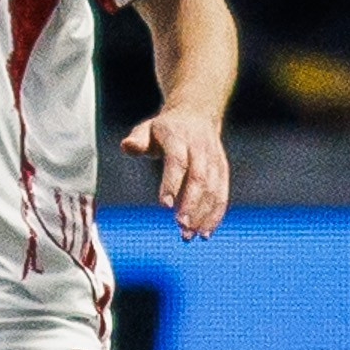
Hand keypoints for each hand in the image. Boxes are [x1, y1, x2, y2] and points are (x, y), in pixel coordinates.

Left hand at [121, 103, 228, 239]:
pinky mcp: (222, 169)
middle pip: (199, 177)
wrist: (196, 114)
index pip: (177, 161)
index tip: (165, 205)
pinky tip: (205, 232)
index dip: (172, 182)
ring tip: (191, 235)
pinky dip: (216, 214)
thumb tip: (127, 146)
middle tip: (181, 226)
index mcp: (178, 137)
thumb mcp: (147, 129)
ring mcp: (213, 159)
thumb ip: (137, 140)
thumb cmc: (164, 129)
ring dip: (204, 213)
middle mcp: (199, 148)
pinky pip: (222, 193)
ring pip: (213, 188)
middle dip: (191, 204)